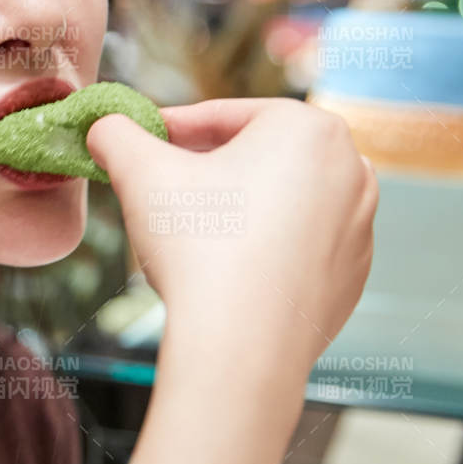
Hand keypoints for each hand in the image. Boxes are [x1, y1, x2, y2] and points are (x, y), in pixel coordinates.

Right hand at [85, 97, 377, 370]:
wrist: (242, 348)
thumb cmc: (199, 248)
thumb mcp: (140, 171)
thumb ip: (116, 133)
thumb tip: (103, 126)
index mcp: (309, 128)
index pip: (225, 116)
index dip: (173, 129)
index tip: (141, 143)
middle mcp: (350, 169)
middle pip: (258, 154)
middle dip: (208, 165)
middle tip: (162, 184)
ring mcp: (359, 225)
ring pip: (281, 199)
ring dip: (237, 204)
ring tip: (191, 228)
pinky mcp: (351, 274)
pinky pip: (298, 245)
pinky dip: (264, 247)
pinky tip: (225, 268)